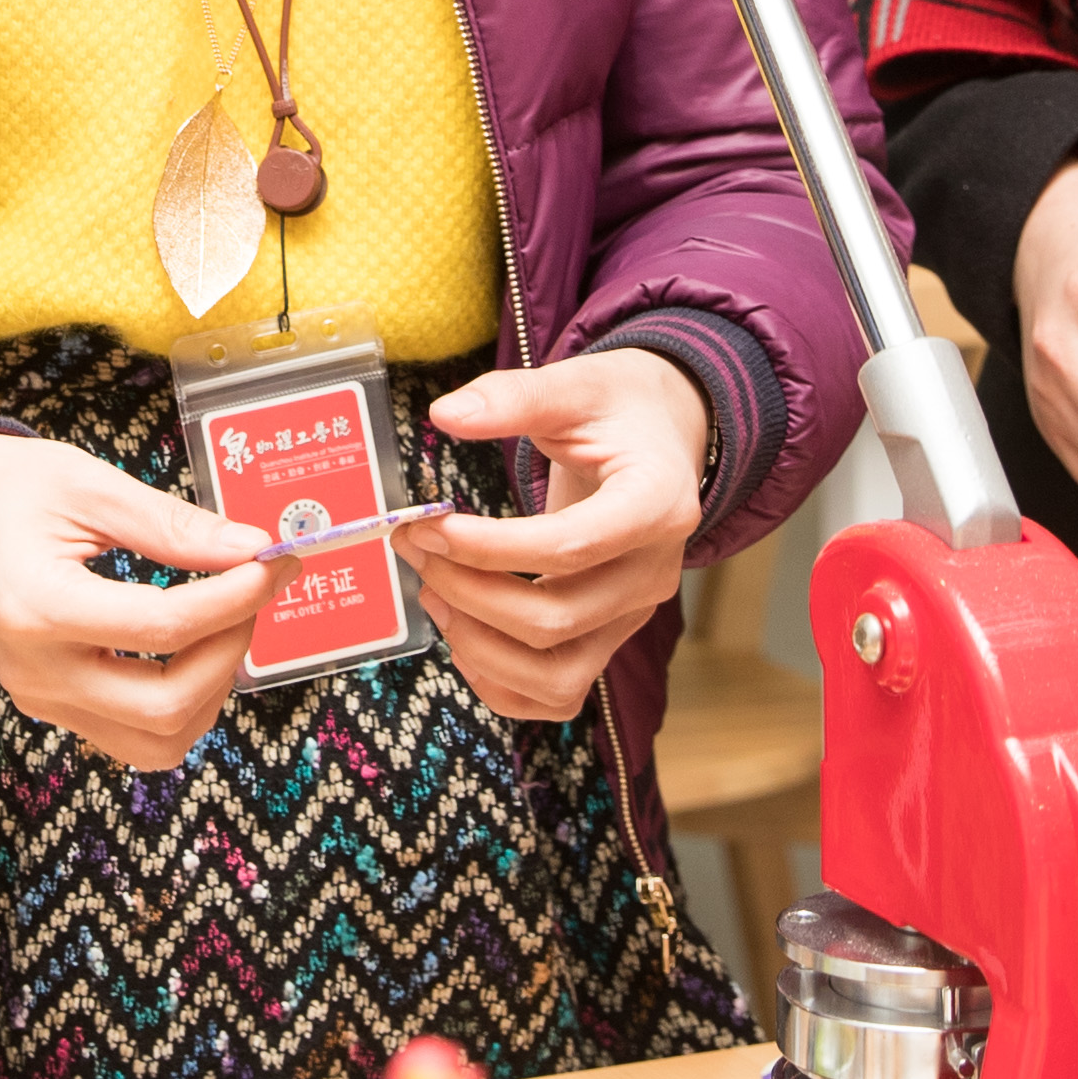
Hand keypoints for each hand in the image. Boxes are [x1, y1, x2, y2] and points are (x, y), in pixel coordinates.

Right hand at [0, 431, 272, 771]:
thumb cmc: (1, 490)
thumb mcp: (86, 485)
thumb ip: (171, 524)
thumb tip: (249, 549)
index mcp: (37, 607)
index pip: (161, 629)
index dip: (233, 599)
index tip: (271, 562)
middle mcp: (36, 672)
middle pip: (165, 706)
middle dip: (230, 650)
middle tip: (253, 591)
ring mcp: (43, 699)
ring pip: (158, 741)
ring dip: (212, 689)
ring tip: (223, 620)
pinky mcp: (53, 707)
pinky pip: (135, 736)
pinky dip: (181, 702)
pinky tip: (191, 647)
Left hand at [397, 351, 713, 720]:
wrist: (663, 435)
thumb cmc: (619, 408)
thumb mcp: (575, 384)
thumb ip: (514, 397)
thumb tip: (446, 416)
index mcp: (656, 504)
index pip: (569, 547)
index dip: (489, 548)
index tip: (430, 526)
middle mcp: (653, 572)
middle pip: (556, 619)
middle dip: (468, 592)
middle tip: (415, 547)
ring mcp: (633, 613)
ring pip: (557, 676)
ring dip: (480, 647)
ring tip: (433, 592)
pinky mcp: (609, 635)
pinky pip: (558, 694)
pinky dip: (502, 684)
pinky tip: (463, 633)